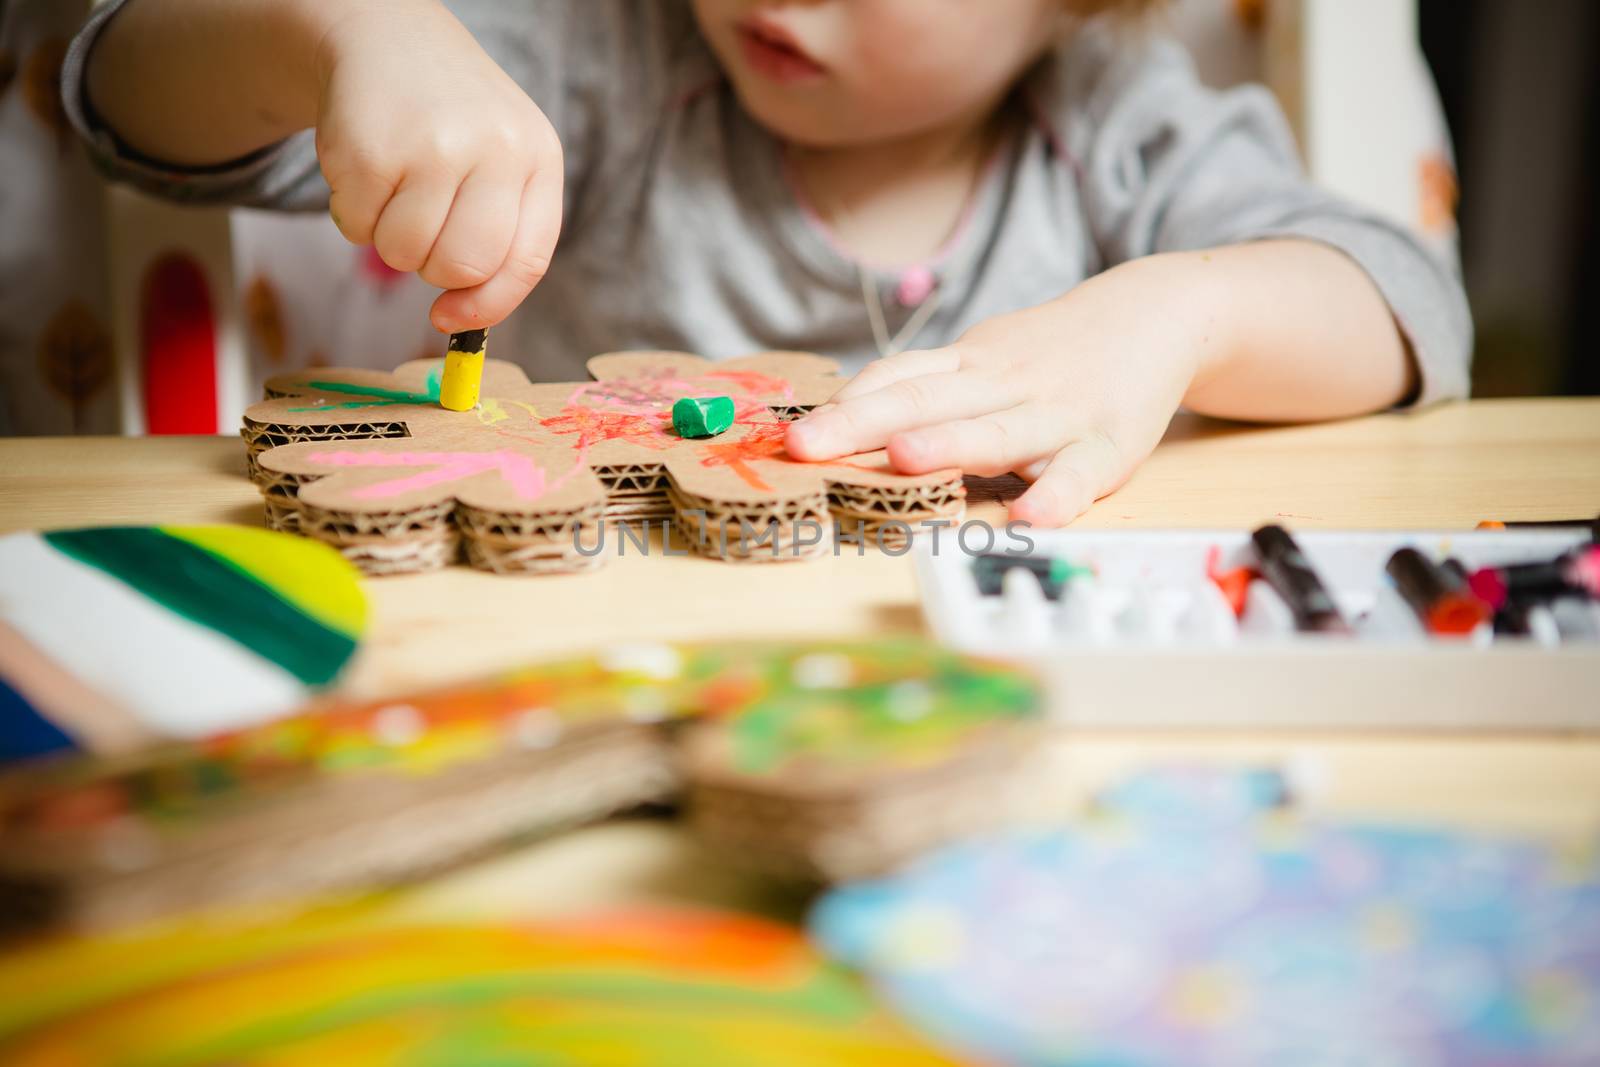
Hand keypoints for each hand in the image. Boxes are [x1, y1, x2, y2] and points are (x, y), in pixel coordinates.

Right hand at [313, 0, 562, 331]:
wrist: (386, 36)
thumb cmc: (451, 119)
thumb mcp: (501, 161)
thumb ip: (500, 238)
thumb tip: (458, 322)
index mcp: (538, 156)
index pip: (525, 261)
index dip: (488, 304)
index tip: (451, 318)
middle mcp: (494, 148)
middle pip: (462, 265)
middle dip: (432, 267)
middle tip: (420, 227)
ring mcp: (433, 146)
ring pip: (404, 254)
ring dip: (388, 238)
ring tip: (394, 187)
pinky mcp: (370, 148)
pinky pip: (355, 228)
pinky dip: (352, 214)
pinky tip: (366, 167)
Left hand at [786, 254, 1209, 526]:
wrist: (1155, 313)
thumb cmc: (1049, 351)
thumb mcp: (982, 356)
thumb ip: (923, 386)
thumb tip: (841, 420)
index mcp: (967, 365)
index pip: (896, 380)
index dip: (844, 406)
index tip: (790, 435)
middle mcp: (1004, 383)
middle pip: (926, 402)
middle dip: (861, 425)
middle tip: (805, 447)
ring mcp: (1056, 413)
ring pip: (998, 430)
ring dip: (951, 444)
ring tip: (904, 460)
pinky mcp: (1108, 445)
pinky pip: (1079, 473)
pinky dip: (1056, 493)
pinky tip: (1030, 515)